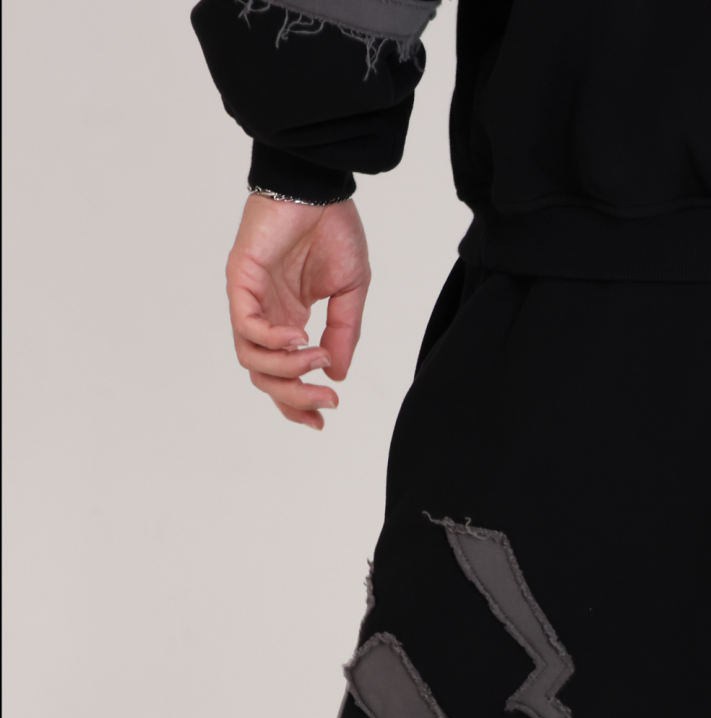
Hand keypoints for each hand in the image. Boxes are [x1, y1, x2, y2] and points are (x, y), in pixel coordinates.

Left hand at [225, 194, 370, 429]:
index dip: (298, 404)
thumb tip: (337, 374)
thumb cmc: (333, 229)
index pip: (283, 375)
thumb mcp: (351, 293)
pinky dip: (272, 340)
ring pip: (250, 359)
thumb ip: (344, 335)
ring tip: (318, 359)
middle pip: (264, 377)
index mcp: (288, 320)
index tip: (324, 419)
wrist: (318, 186)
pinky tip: (301, 335)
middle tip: (327, 401)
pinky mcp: (240, 279)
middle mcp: (265, 315)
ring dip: (287, 370)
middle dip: (296, 398)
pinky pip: (247, 325)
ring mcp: (250, 298)